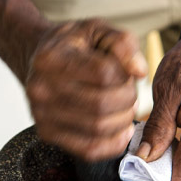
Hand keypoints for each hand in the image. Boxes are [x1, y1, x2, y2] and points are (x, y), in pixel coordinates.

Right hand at [26, 19, 146, 160]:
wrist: (39, 59)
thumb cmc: (73, 44)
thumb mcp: (98, 30)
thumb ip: (122, 44)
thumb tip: (140, 72)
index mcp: (51, 58)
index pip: (103, 73)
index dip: (125, 74)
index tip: (126, 72)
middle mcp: (40, 88)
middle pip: (101, 103)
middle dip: (127, 99)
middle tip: (130, 93)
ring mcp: (40, 114)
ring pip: (98, 128)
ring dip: (123, 120)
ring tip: (125, 108)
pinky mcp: (46, 134)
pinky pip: (88, 150)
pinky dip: (113, 144)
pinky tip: (121, 130)